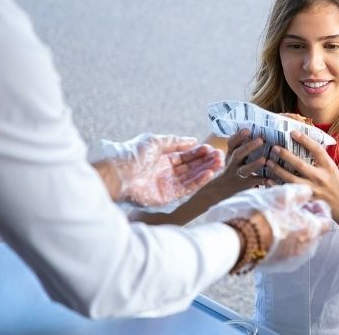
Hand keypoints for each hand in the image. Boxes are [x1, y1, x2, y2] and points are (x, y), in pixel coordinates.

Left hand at [98, 132, 223, 206]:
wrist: (118, 175)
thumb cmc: (132, 155)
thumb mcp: (155, 141)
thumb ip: (175, 142)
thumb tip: (193, 140)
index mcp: (162, 160)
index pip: (185, 156)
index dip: (198, 153)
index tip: (212, 149)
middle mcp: (166, 172)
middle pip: (190, 167)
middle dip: (205, 161)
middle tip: (220, 156)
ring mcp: (167, 185)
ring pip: (191, 177)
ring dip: (206, 170)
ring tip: (219, 163)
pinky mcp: (167, 197)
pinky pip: (186, 188)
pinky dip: (198, 181)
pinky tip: (209, 173)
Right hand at [205, 184, 332, 272]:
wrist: (234, 240)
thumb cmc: (259, 214)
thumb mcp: (282, 194)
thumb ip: (300, 192)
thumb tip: (307, 193)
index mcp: (310, 231)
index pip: (326, 220)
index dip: (319, 208)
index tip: (309, 201)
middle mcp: (305, 249)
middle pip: (313, 232)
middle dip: (306, 218)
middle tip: (292, 207)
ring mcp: (291, 260)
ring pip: (299, 241)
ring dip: (294, 229)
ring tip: (278, 217)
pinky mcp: (276, 265)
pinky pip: (286, 250)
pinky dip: (282, 240)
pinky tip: (269, 230)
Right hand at [209, 129, 270, 196]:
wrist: (222, 190)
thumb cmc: (235, 167)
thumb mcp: (234, 156)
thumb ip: (243, 144)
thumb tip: (259, 129)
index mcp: (231, 153)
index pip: (231, 143)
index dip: (238, 136)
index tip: (248, 130)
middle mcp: (233, 163)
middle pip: (238, 154)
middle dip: (249, 147)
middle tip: (261, 140)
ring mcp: (238, 174)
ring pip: (245, 169)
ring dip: (254, 164)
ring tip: (264, 160)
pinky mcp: (245, 185)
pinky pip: (254, 182)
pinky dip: (262, 180)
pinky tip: (270, 177)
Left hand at [266, 131, 338, 210]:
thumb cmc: (334, 182)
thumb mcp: (331, 167)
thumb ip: (320, 157)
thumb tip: (304, 141)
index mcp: (328, 166)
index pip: (316, 150)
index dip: (305, 140)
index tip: (293, 132)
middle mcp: (320, 177)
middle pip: (301, 165)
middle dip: (286, 155)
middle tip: (274, 148)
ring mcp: (313, 189)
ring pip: (292, 179)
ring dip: (278, 170)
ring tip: (268, 162)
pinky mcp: (306, 199)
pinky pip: (289, 192)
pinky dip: (277, 186)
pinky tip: (267, 180)